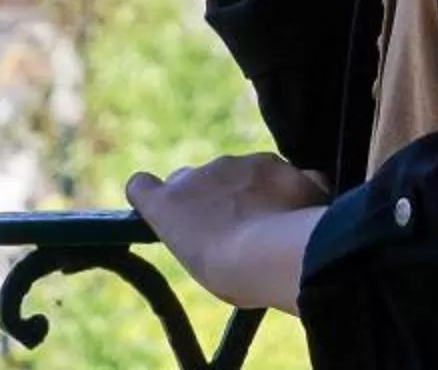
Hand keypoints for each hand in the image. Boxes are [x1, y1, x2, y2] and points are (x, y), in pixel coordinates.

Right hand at [125, 153, 332, 311]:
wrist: (276, 254)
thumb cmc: (232, 275)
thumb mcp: (198, 263)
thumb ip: (198, 236)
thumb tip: (214, 235)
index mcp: (168, 203)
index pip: (141, 186)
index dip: (156, 196)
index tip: (171, 210)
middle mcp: (201, 173)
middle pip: (200, 179)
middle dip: (213, 196)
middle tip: (233, 229)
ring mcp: (240, 162)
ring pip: (243, 172)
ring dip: (252, 191)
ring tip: (272, 228)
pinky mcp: (276, 163)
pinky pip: (280, 174)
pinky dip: (286, 188)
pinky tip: (296, 215)